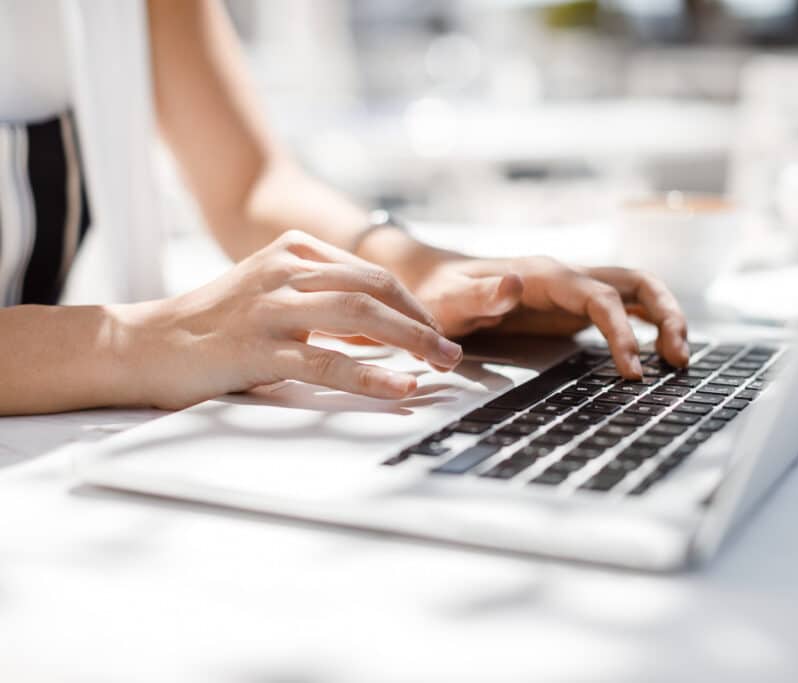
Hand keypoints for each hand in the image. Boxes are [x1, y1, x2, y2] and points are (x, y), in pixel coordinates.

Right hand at [119, 231, 463, 409]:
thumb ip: (324, 297)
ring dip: (411, 341)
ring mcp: (270, 306)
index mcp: (293, 250)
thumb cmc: (218, 324)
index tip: (436, 334)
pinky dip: (372, 375)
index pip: (372, 274)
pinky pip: (327, 360)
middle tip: (451, 352)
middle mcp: (285, 269)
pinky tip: (401, 387)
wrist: (147, 343)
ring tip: (442, 364)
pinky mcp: (257, 346)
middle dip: (422, 322)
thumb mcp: (274, 292)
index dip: (413, 306)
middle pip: (375, 289)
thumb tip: (385, 327)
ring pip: (360, 316)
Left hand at [408, 255, 688, 378]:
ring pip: (637, 291)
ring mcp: (574, 290)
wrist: (432, 281)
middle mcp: (568, 277)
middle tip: (678, 361)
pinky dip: (647, 326)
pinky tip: (657, 355)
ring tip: (679, 360)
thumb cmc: (440, 294)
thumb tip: (515, 286)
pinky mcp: (574, 306)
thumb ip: (481, 296)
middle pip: (636, 283)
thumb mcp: (450, 300)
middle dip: (666, 315)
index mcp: (545, 276)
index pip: (600, 297)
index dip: (623, 332)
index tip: (632, 370)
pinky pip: (623, 308)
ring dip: (665, 318)